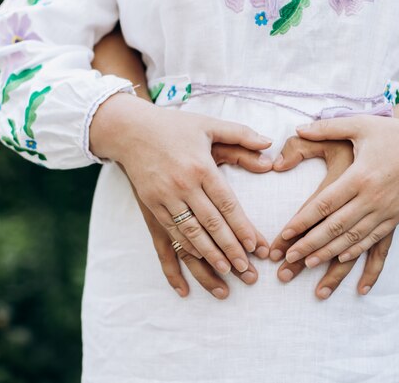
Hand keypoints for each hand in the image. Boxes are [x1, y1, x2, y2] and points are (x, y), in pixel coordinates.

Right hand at [90, 93, 271, 275]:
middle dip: (230, 249)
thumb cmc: (175, 127)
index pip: (227, 204)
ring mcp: (164, 197)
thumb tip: (269, 142)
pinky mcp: (150, 205)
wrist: (129, 130)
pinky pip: (169, 234)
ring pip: (190, 234)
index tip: (255, 246)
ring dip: (209, 256)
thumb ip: (241, 134)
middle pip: (211, 224)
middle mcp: (183, 184)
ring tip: (226, 273)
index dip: (242, 227)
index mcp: (201, 166)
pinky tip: (195, 265)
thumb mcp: (209, 126)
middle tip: (246, 269)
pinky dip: (183, 251)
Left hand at [277, 105, 398, 268]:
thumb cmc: (393, 133)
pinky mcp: (397, 217)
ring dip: (329, 254)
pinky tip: (341, 260)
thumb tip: (298, 127)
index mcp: (359, 176)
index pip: (324, 204)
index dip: (303, 221)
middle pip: (335, 227)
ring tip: (308, 264)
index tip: (285, 234)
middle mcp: (372, 198)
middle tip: (289, 258)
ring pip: (353, 239)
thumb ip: (327, 127)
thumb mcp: (360, 125)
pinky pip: (374, 241)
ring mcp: (386, 211)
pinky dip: (357, 252)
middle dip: (310, 244)